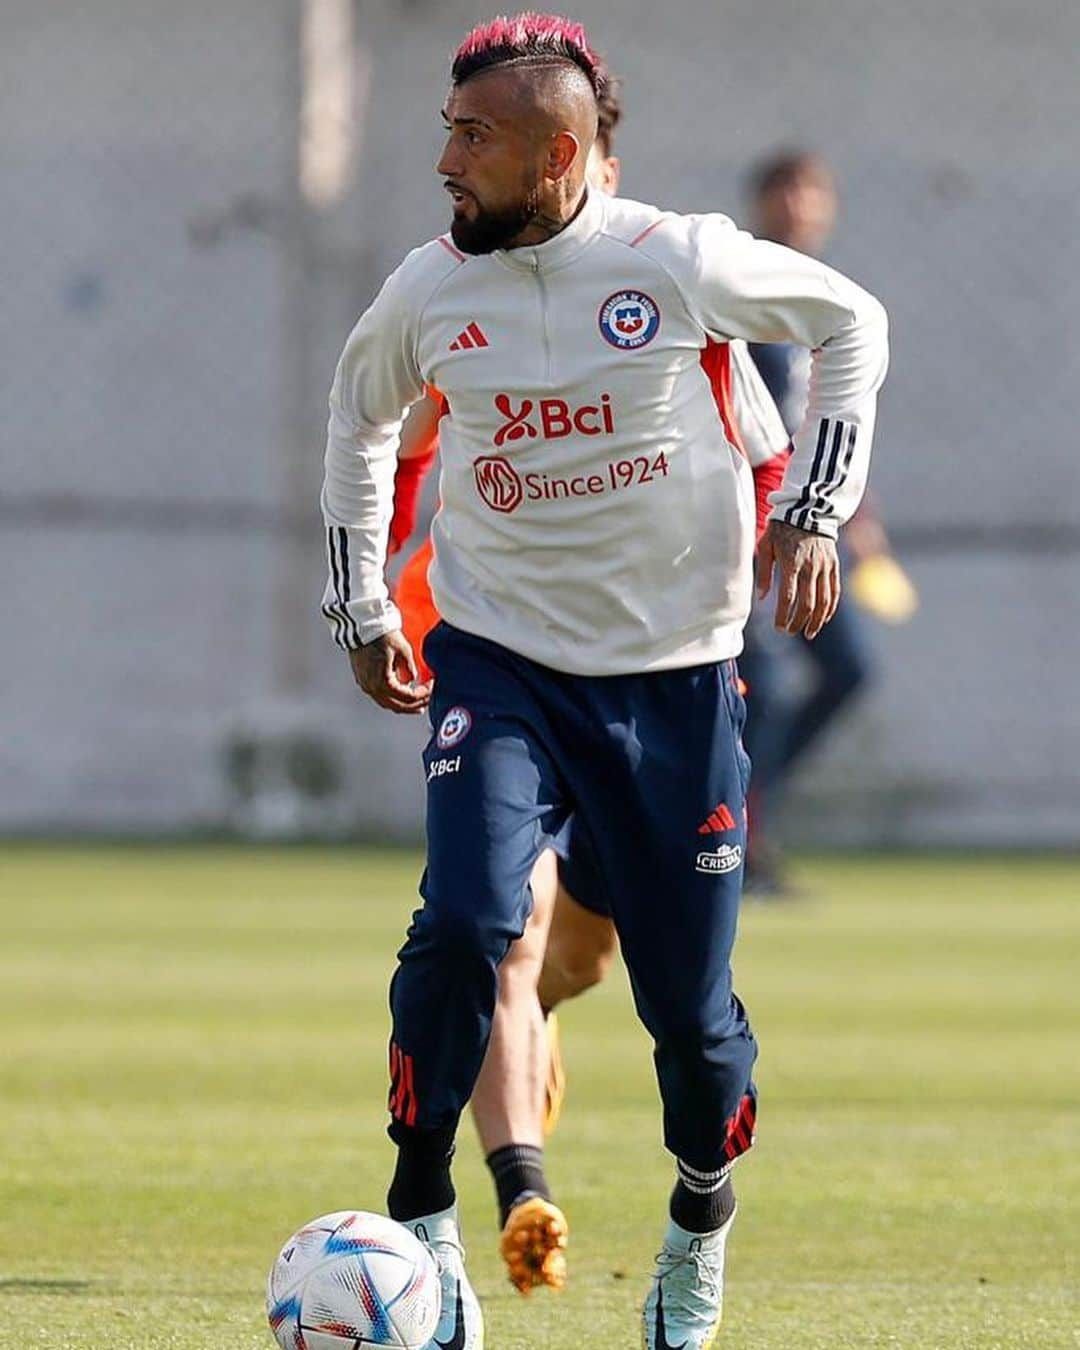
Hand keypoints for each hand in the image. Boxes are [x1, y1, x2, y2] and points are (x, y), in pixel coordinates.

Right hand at [348, 631, 431, 713]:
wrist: (362, 625)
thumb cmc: (382, 635)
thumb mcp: (404, 650)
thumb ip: (409, 669)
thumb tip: (412, 680)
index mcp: (382, 682)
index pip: (408, 697)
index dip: (423, 694)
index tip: (432, 685)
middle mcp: (372, 688)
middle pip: (397, 706)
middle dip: (414, 705)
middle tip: (427, 701)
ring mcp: (365, 685)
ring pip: (387, 703)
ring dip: (403, 704)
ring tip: (416, 703)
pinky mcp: (362, 680)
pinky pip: (379, 696)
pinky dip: (392, 697)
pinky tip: (401, 692)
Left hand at [757, 520, 840, 639]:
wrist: (808, 510)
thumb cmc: (781, 528)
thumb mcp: (766, 546)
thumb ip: (764, 572)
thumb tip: (762, 598)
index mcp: (791, 563)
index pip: (788, 597)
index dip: (783, 615)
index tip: (778, 627)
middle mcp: (810, 567)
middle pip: (807, 603)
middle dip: (798, 622)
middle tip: (790, 632)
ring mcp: (825, 566)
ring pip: (823, 601)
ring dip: (816, 620)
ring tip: (808, 633)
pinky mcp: (834, 565)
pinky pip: (835, 591)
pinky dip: (830, 608)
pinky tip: (823, 619)